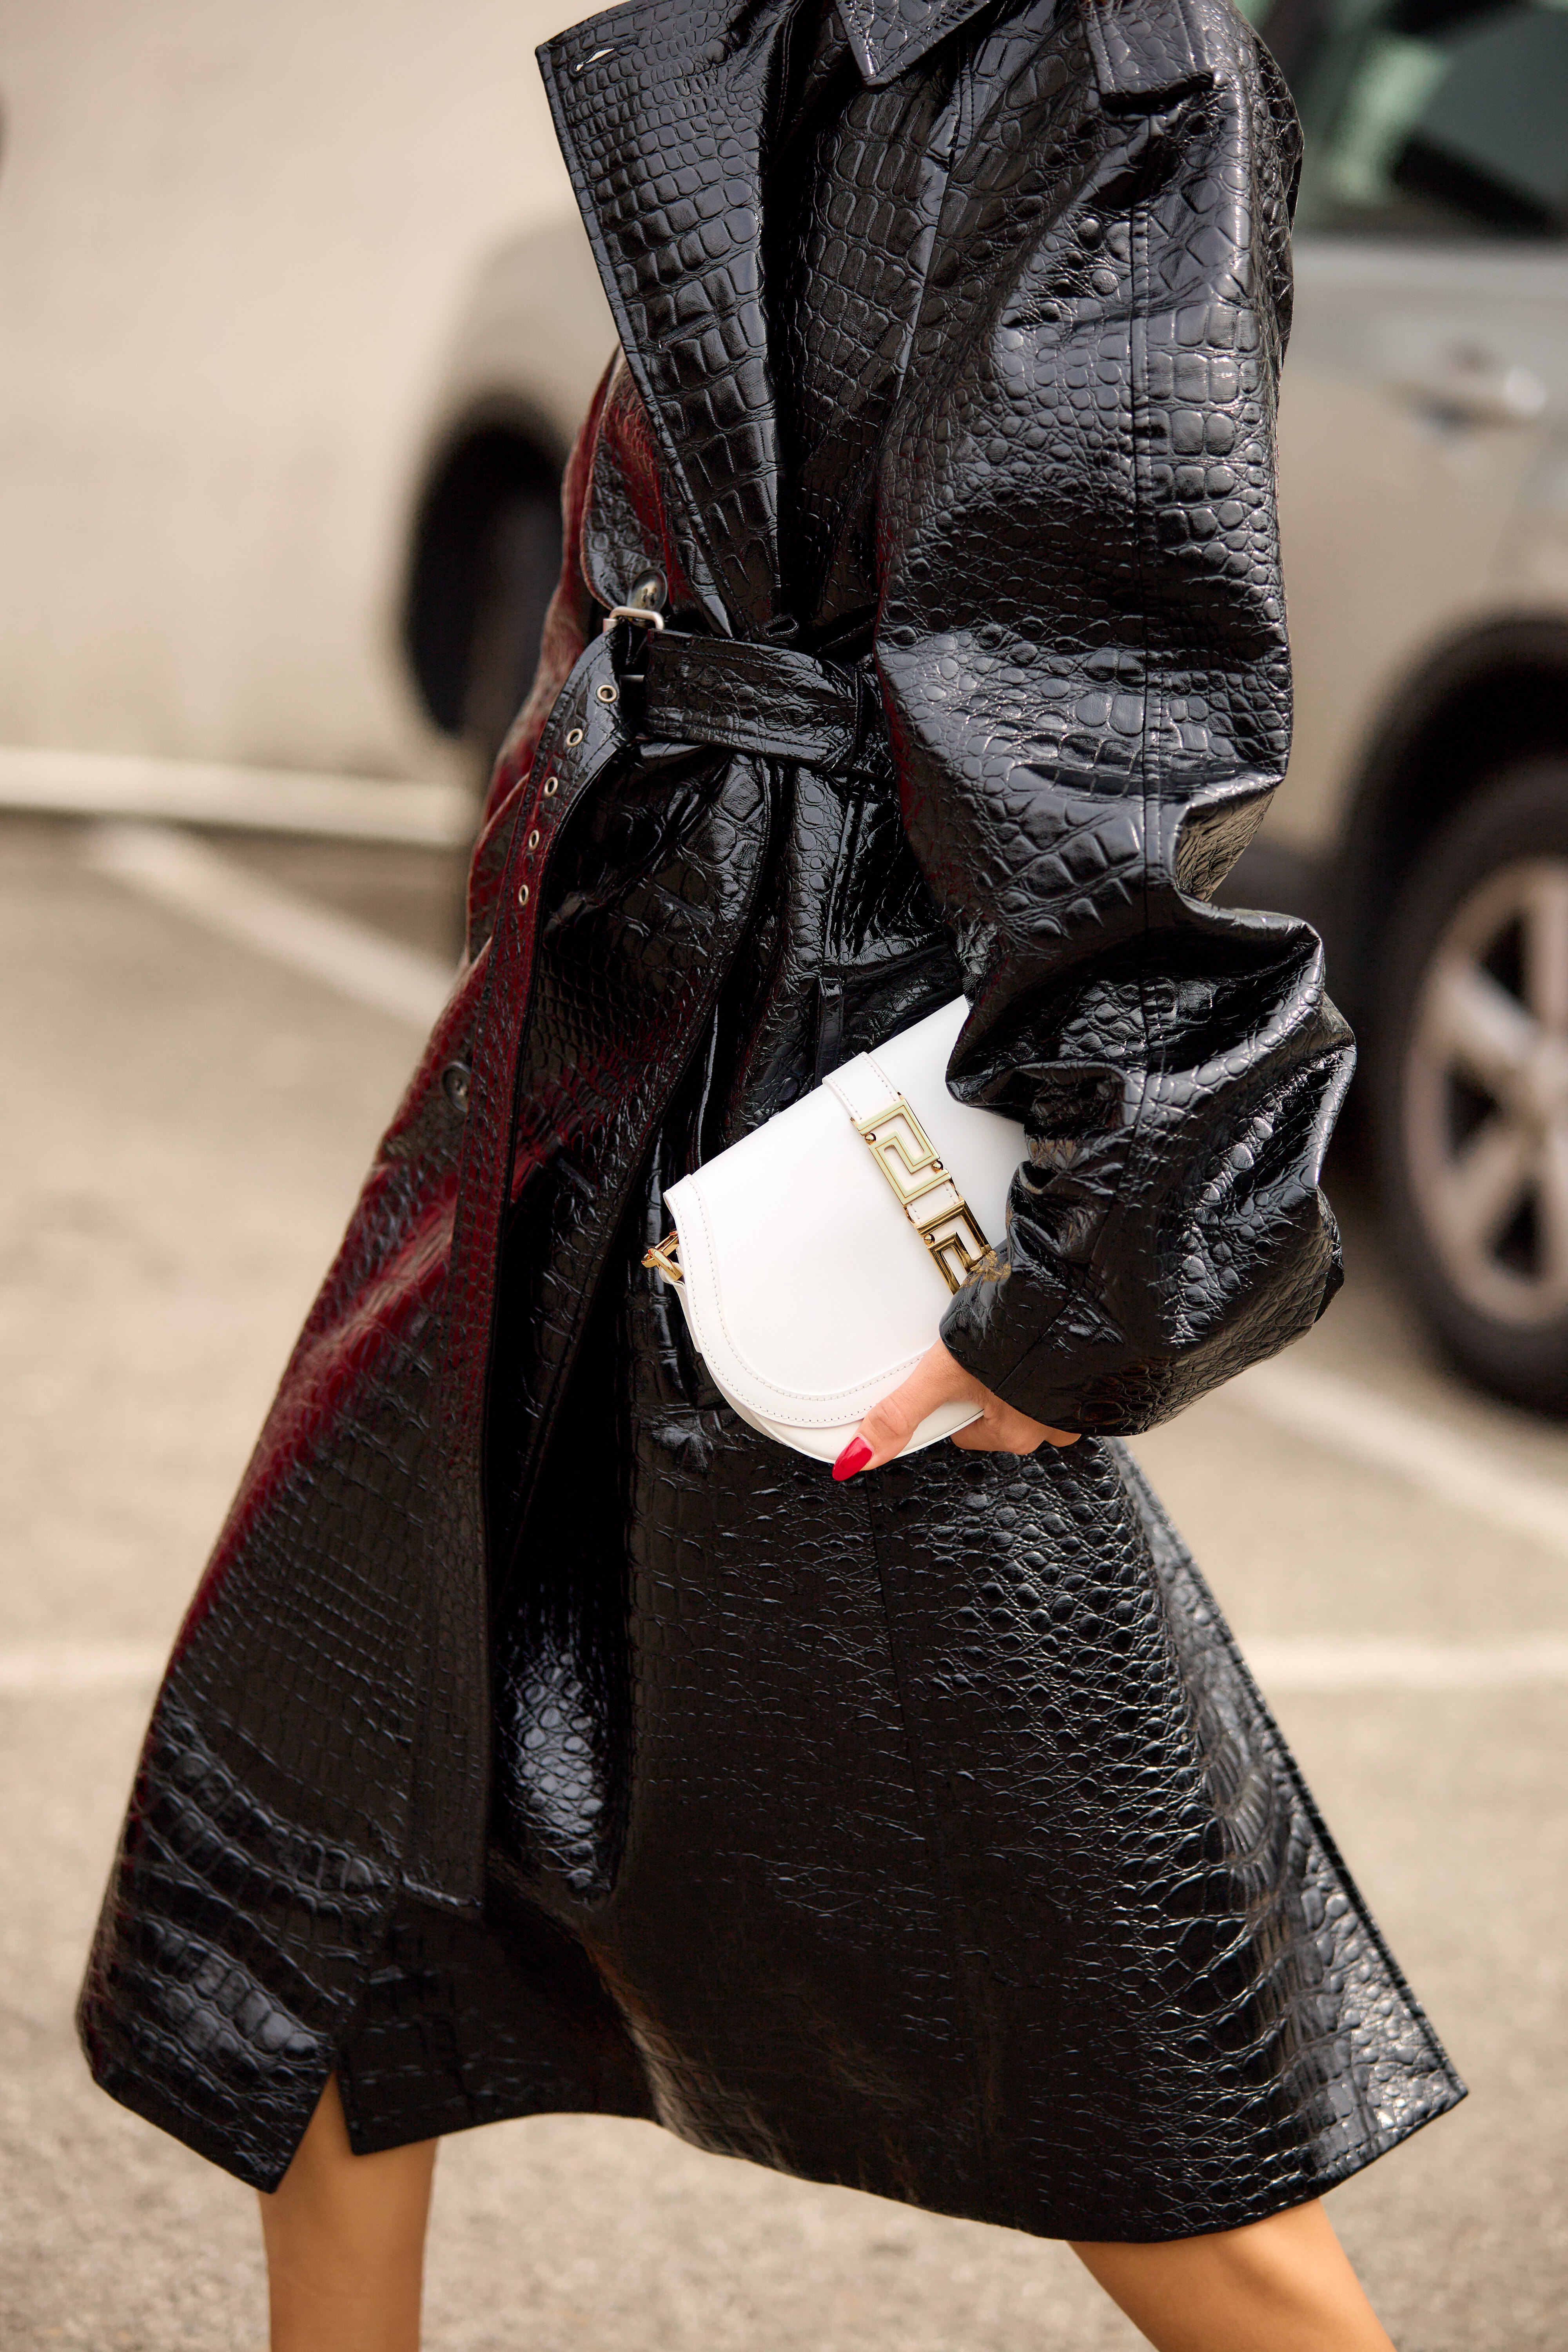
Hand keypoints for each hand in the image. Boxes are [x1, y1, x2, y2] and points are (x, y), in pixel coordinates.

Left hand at [831, 1337, 1078, 1478]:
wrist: (1085, 1294)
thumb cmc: (1021, 1334)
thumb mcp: (945, 1372)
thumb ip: (901, 1413)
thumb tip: (858, 1458)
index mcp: (1013, 1433)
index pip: (965, 1431)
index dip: (951, 1401)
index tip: (953, 1376)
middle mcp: (1050, 1426)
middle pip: (999, 1411)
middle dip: (988, 1383)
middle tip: (982, 1346)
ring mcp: (1078, 1399)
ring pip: (1035, 1392)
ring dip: (1023, 1366)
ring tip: (1011, 1332)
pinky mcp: (1098, 1370)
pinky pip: (1067, 1369)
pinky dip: (1054, 1353)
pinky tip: (1044, 1327)